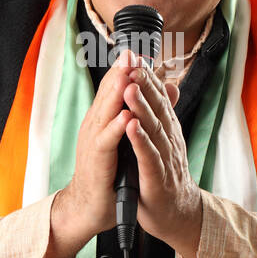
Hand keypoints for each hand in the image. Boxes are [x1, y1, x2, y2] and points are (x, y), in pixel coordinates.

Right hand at [48, 49, 137, 257]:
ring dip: (116, 93)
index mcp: (103, 119)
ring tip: (128, 74)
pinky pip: (106, 141)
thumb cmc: (110, 174)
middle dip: (120, 72)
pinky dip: (115, 128)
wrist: (90, 206)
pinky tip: (125, 116)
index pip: (115, 88)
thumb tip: (166, 86)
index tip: (140, 50)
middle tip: (132, 51)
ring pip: (106, 112)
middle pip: (108, 93)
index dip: (127, 69)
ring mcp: (94, 142)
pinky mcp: (97, 160)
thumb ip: (143, 113)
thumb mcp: (127, 140)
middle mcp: (95, 125)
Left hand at [122, 55, 202, 255]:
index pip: (158, 99)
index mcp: (168, 131)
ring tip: (129, 88)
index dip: (148, 77)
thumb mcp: (165, 142)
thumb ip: (166, 115)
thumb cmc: (166, 178)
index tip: (136, 57)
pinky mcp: (157, 179)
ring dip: (141, 107)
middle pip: (157, 108)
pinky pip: (148, 156)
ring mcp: (165, 159)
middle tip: (133, 62)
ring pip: (153, 129)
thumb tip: (170, 85)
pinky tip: (131, 126)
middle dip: (145, 84)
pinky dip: (140, 140)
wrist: (177, 216)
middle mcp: (169, 140)